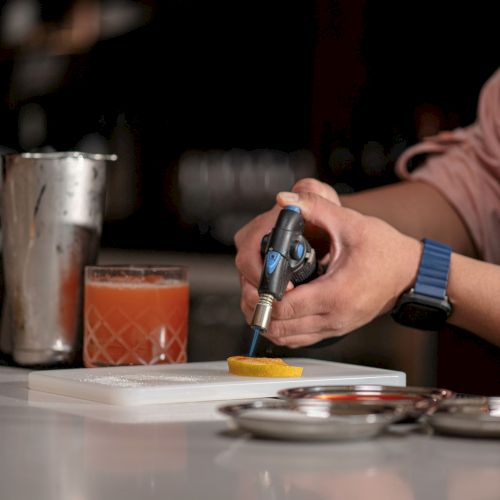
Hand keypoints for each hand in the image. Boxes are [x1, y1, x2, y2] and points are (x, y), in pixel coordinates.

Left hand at [237, 186, 421, 347]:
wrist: (410, 273)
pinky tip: (277, 307)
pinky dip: (282, 327)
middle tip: (251, 286)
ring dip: (267, 319)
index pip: (284, 308)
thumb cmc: (384, 249)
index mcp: (335, 294)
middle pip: (280, 327)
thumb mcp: (351, 223)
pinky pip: (299, 338)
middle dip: (258, 308)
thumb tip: (285, 199)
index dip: (263, 295)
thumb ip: (315, 209)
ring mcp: (335, 327)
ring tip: (261, 295)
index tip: (257, 277)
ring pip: (287, 338)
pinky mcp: (336, 329)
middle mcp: (334, 318)